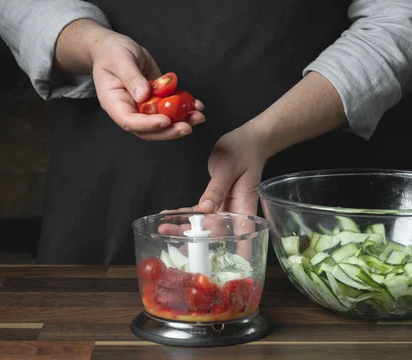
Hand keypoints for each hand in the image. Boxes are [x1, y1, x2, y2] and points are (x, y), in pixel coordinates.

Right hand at [55, 19, 204, 140]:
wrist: (114, 48)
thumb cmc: (111, 53)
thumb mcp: (120, 60)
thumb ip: (131, 77)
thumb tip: (143, 95)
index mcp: (114, 104)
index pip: (130, 122)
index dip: (148, 124)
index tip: (166, 120)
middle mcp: (129, 110)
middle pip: (148, 130)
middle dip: (169, 130)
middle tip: (187, 127)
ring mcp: (144, 106)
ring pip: (162, 122)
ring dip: (182, 121)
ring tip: (199, 116)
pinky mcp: (156, 99)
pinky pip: (170, 108)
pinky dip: (185, 109)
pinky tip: (197, 105)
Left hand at [158, 124, 268, 257]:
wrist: (249, 140)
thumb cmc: (243, 152)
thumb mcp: (228, 169)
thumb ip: (216, 189)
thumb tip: (205, 209)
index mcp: (244, 208)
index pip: (240, 237)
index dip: (234, 257)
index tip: (221, 271)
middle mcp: (234, 212)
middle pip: (213, 232)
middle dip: (192, 239)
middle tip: (170, 240)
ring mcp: (225, 207)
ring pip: (202, 224)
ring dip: (183, 227)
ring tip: (162, 228)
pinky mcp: (216, 200)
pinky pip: (198, 211)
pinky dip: (184, 214)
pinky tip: (168, 215)